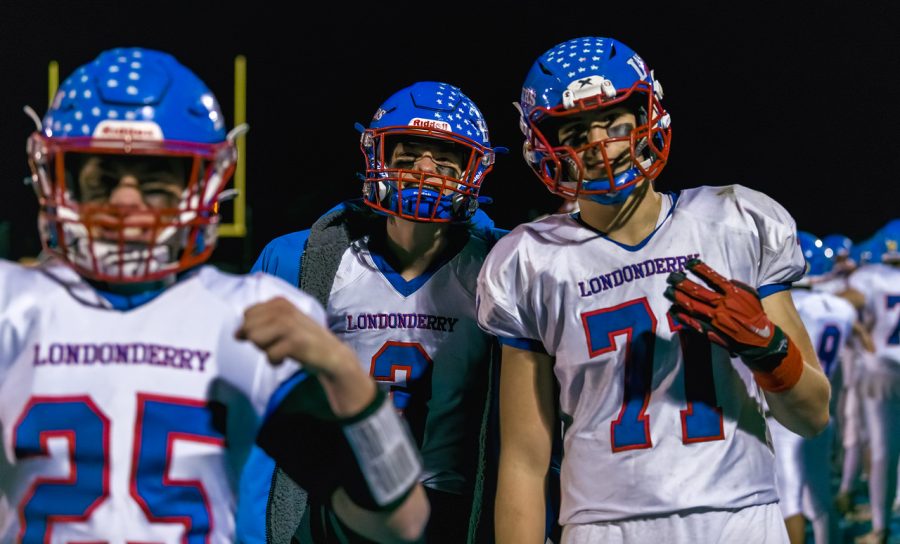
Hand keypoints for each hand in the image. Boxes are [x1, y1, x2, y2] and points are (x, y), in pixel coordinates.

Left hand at [236, 297, 355, 375]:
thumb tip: (236, 333)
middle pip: (248, 327)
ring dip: (266, 350)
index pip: (247, 314)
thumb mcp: (283, 323)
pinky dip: (275, 362)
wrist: (331, 354)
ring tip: (281, 349)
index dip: (254, 328)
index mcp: (279, 302)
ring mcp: (289, 324)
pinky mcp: (294, 342)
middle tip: (277, 343)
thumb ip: (260, 323)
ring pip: (255, 339)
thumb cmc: (304, 339)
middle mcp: (283, 309)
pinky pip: (269, 355)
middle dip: (258, 340)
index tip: (272, 334)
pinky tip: (286, 358)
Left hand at [664, 259, 788, 372]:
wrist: (761, 340)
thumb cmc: (755, 315)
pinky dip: (682, 317)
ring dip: (678, 298)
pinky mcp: (712, 331)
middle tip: (671, 277)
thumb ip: (736, 286)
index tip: (688, 263)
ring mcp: (716, 319)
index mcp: (734, 294)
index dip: (700, 269)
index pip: (714, 278)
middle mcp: (723, 305)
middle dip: (682, 283)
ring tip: (668, 291)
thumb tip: (722, 279)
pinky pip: (693, 322)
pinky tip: (673, 310)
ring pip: (693, 306)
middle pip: (698, 292)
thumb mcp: (751, 295)